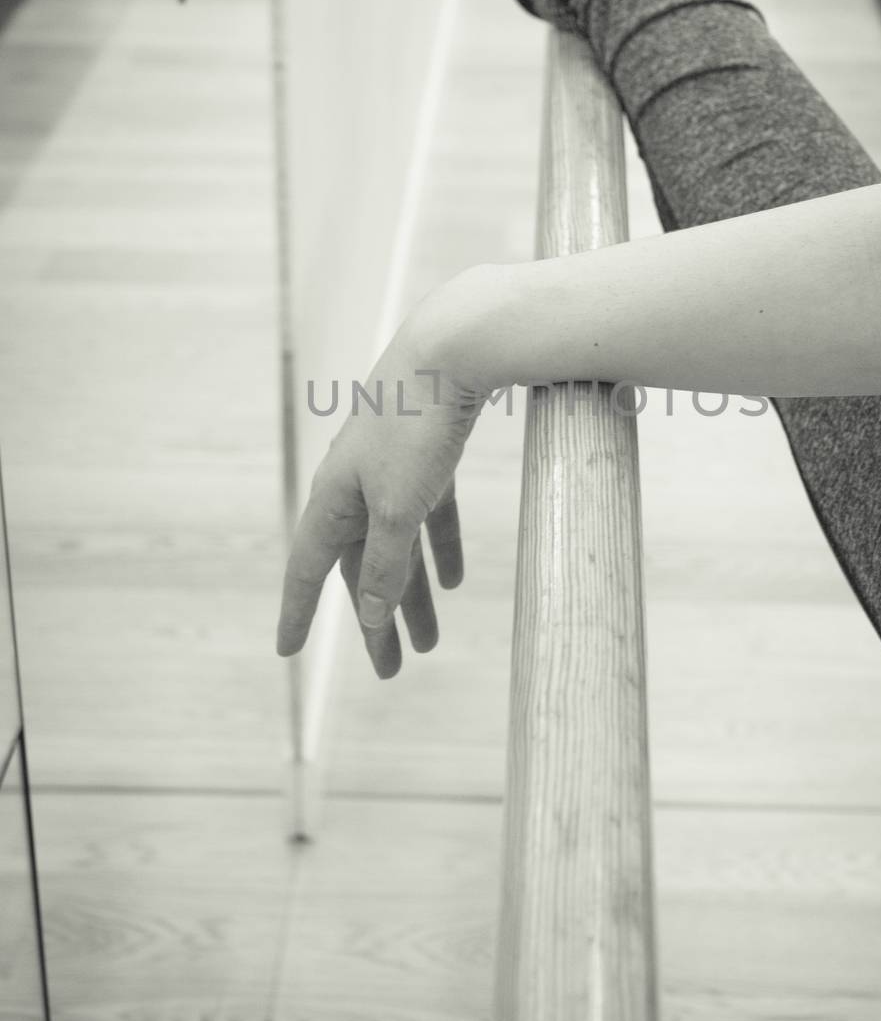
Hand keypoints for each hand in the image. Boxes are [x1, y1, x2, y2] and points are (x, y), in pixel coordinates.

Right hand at [275, 285, 488, 677]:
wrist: (453, 349)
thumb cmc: (416, 427)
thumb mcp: (399, 508)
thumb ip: (385, 565)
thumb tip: (368, 616)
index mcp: (332, 497)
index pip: (307, 568)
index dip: (297, 612)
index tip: (287, 652)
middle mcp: (353, 485)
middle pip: (361, 566)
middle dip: (377, 620)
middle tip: (392, 671)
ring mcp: (390, 469)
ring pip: (398, 546)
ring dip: (414, 593)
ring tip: (431, 642)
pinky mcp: (427, 454)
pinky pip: (428, 514)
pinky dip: (438, 547)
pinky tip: (455, 580)